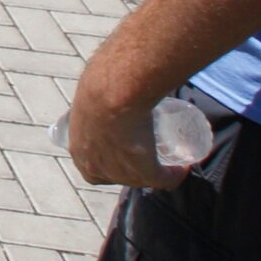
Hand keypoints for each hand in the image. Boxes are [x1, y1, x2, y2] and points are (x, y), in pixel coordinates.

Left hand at [67, 75, 191, 189]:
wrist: (112, 90)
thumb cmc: (99, 85)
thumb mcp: (89, 97)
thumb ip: (92, 95)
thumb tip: (100, 80)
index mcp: (78, 150)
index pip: (95, 168)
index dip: (112, 162)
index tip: (127, 150)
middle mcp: (95, 167)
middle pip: (119, 176)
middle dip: (134, 169)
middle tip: (149, 151)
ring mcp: (118, 173)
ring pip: (142, 178)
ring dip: (156, 173)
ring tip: (167, 158)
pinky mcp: (142, 172)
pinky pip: (162, 180)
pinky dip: (174, 175)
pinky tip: (182, 168)